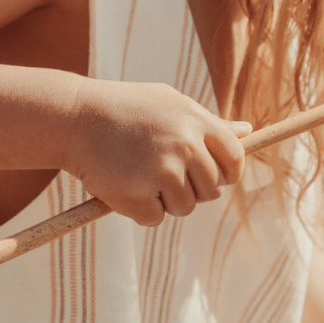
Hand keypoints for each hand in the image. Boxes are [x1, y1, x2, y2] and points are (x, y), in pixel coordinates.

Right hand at [62, 78, 249, 225]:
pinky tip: (123, 184)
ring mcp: (162, 172)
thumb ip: (209, 122)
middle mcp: (185, 146)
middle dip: (192, 189)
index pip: (234, 159)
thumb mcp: (171, 103)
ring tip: (139, 175)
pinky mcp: (138, 196)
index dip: (227, 173)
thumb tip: (248, 131)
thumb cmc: (125, 109)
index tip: (212, 176)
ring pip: (184, 207)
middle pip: (211, 190)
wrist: (75, 117)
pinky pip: (155, 218)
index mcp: (197, 122)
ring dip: (165, 200)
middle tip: (161, 173)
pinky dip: (140, 209)